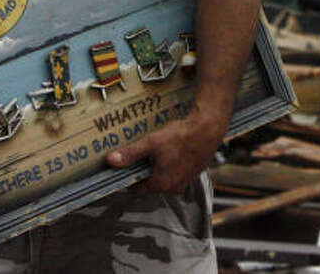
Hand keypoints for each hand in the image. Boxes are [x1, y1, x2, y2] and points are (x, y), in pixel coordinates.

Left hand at [106, 108, 224, 194]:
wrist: (208, 129)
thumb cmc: (182, 136)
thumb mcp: (151, 143)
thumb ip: (130, 154)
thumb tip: (112, 161)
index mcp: (161, 183)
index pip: (138, 190)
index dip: (130, 178)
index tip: (127, 168)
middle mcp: (174, 187)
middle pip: (151, 184)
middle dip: (145, 172)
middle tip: (144, 155)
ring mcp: (185, 181)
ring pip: (165, 178)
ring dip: (160, 168)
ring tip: (159, 151)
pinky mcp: (193, 173)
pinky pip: (177, 173)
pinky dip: (172, 165)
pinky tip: (173, 150)